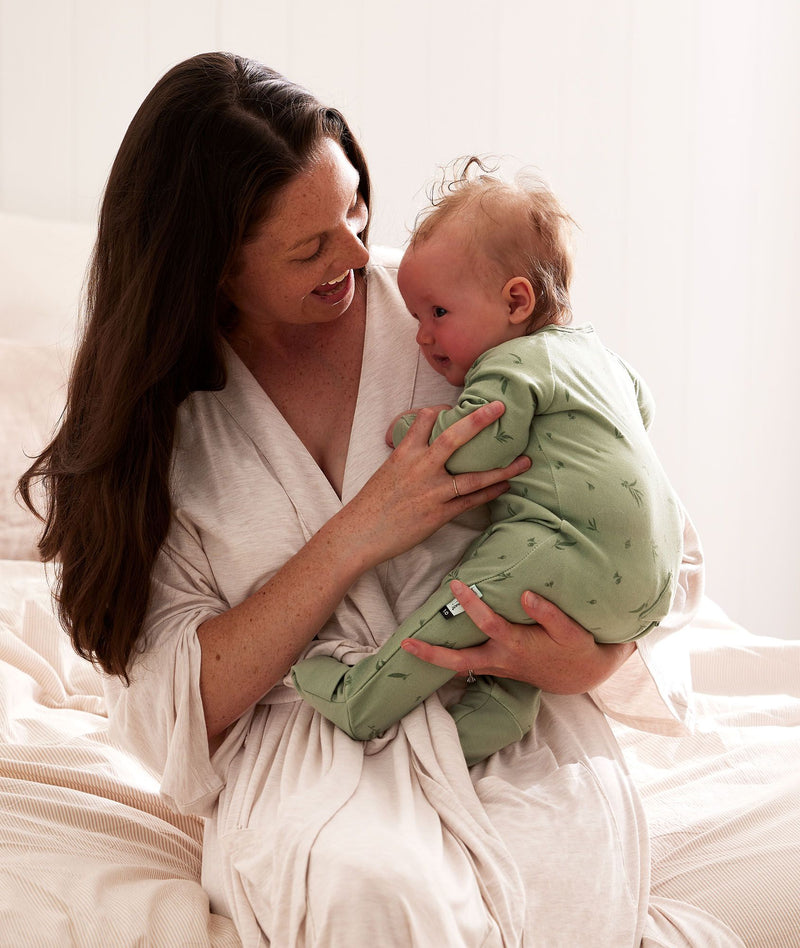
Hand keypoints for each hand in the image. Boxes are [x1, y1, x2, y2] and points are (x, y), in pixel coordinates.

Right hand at [345, 401, 530, 567]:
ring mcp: (432, 491)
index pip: (426, 418)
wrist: (358, 534)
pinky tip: (506, 486)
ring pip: (474, 475)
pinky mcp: (439, 514)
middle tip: (501, 407)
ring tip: (524, 460)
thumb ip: (407, 459)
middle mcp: (420, 467)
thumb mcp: (386, 472)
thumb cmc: (371, 505)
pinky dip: (491, 493)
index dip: (443, 409)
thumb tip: (423, 452)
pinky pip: (472, 501)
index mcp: (404, 453)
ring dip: (502, 468)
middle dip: (479, 420)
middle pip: (455, 437)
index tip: (457, 406)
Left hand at [400, 580, 635, 693]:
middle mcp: (500, 659)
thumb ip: (549, 612)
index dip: (471, 604)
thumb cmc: (574, 648)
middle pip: (458, 660)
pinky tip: (434, 647)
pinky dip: (449, 658)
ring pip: (459, 666)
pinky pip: (466, 665)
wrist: (578, 675)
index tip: (456, 584)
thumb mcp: (570, 630)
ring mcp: (496, 667)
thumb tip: (525, 594)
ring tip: (409, 646)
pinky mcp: (496, 668)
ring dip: (434, 657)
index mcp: (516, 646)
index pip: (487, 624)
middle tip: (405, 645)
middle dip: (431, 654)